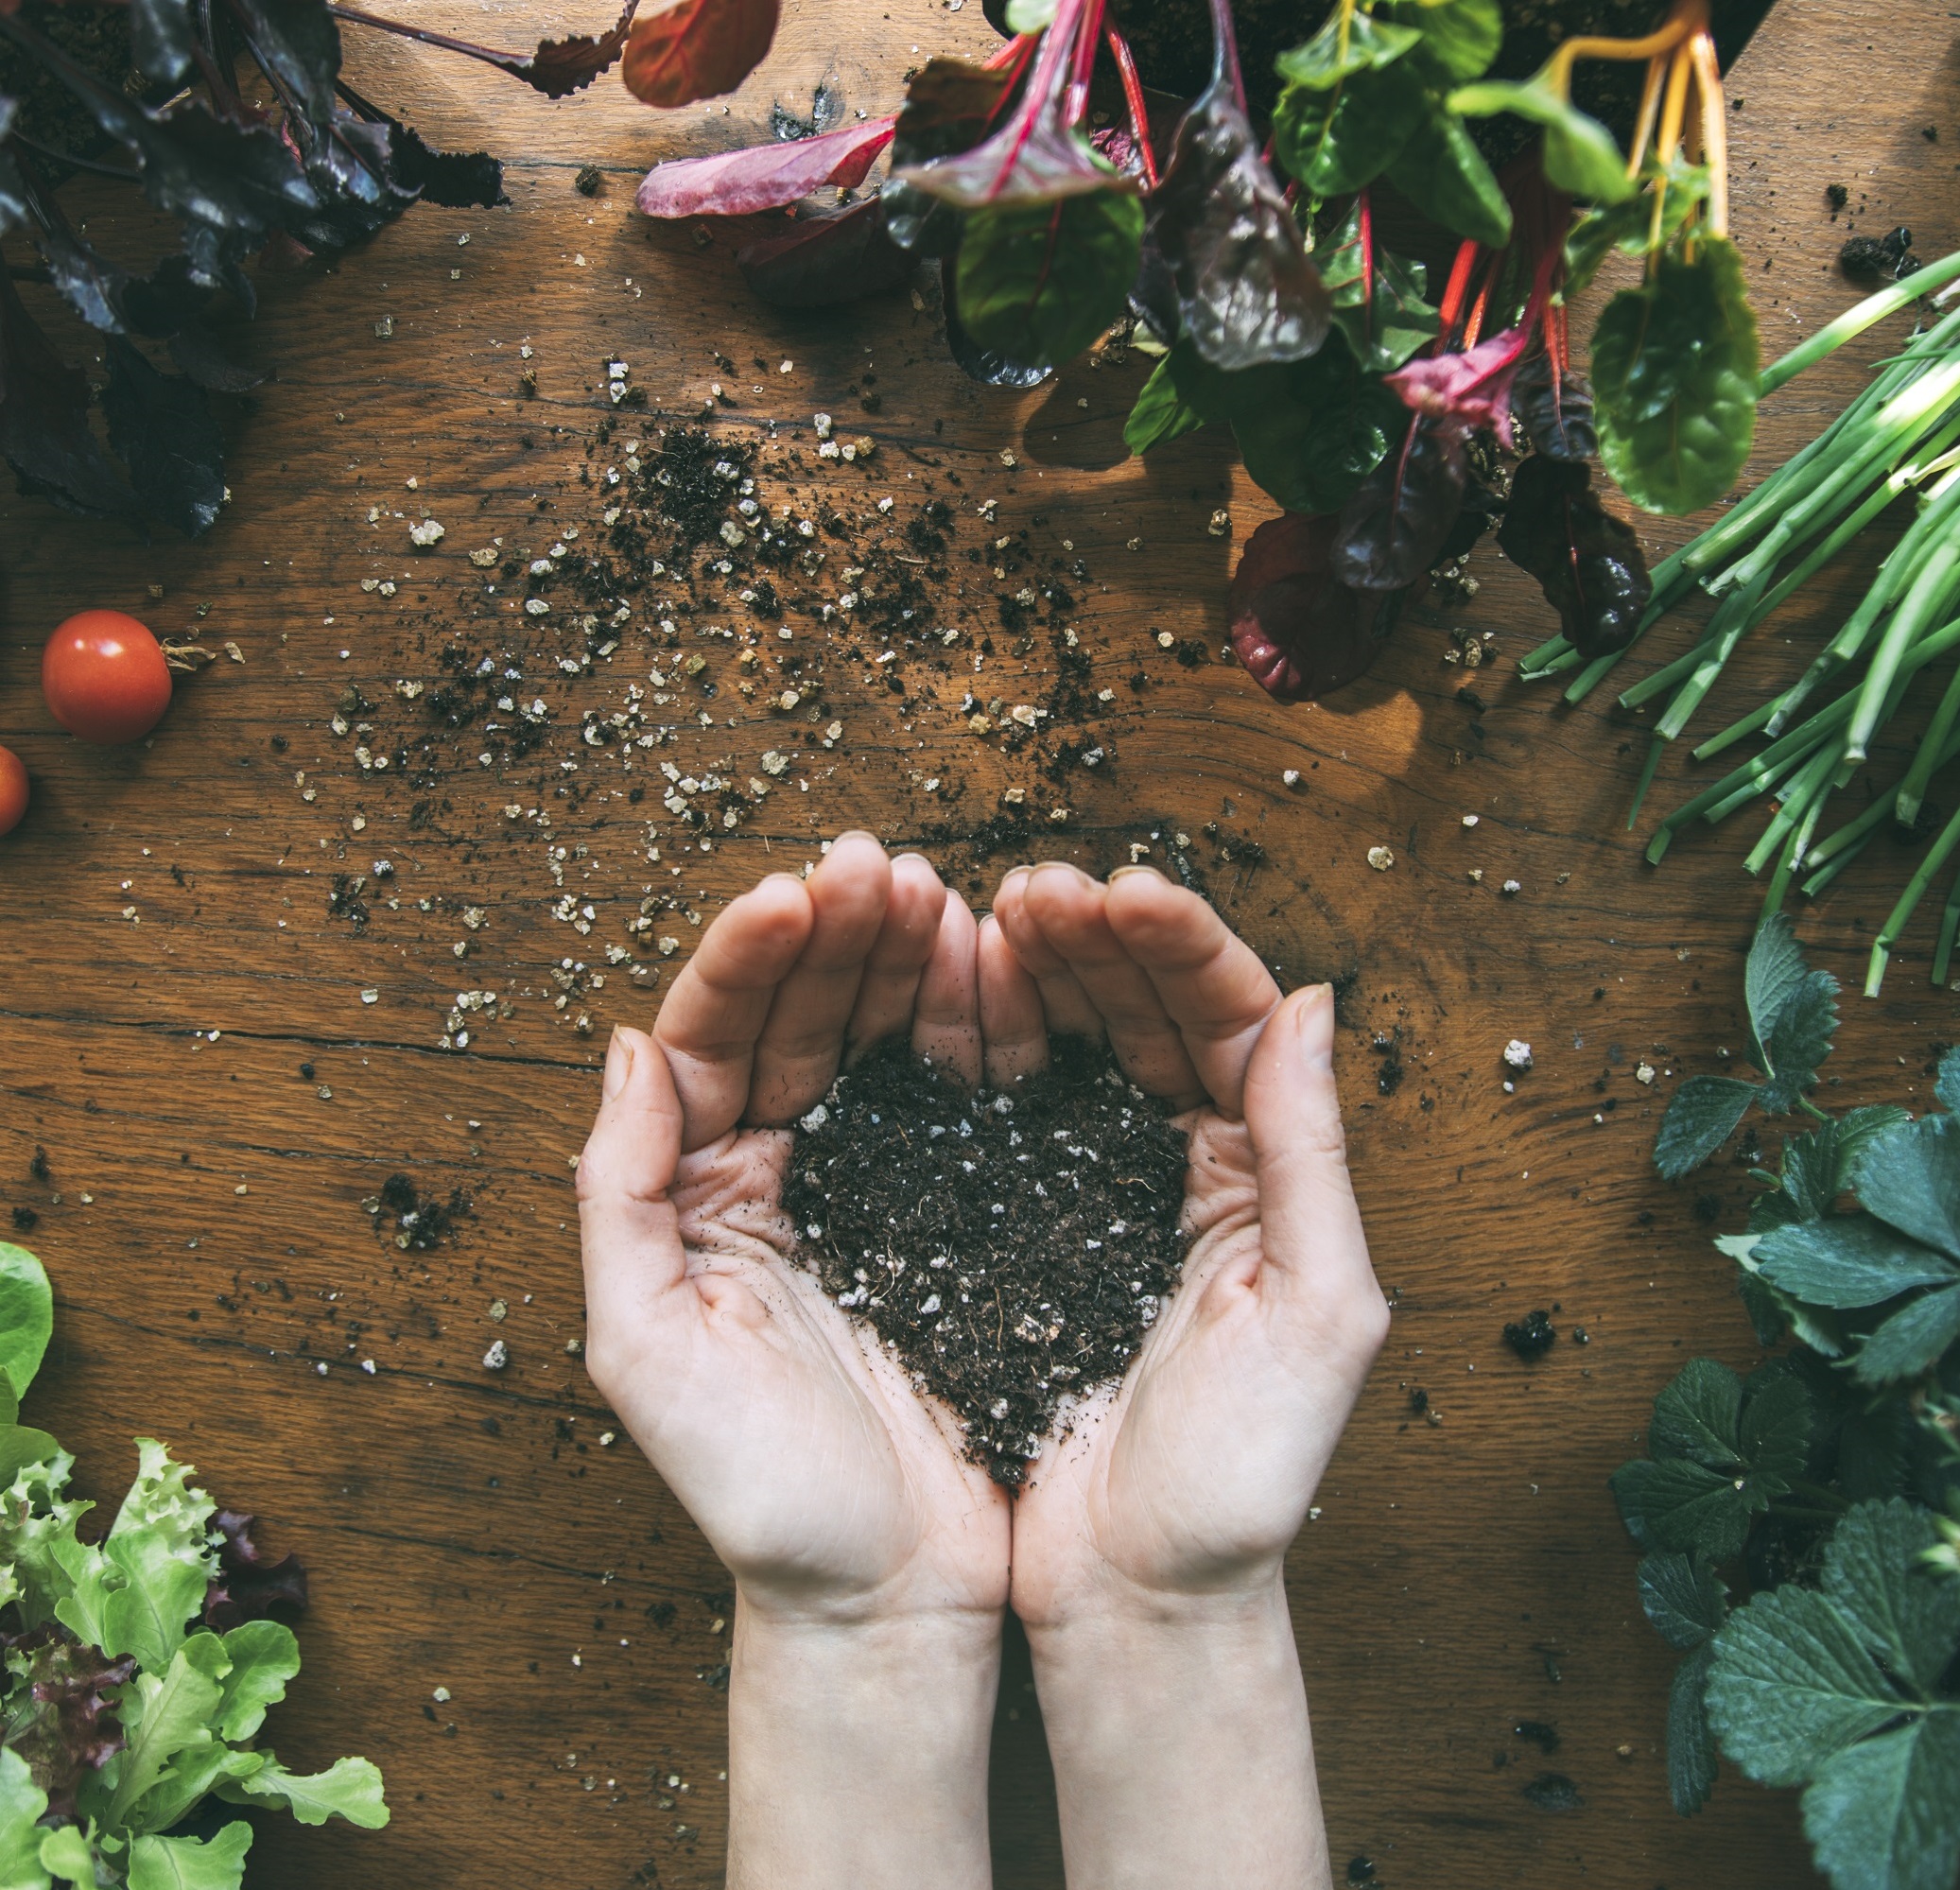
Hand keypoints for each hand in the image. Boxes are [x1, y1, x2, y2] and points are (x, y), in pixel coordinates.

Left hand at [575, 832, 1009, 1888]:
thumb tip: (626, 1046)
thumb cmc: (762, 1497)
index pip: (709, 1039)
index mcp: (690, 1195)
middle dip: (832, 934)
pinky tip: (982, 970)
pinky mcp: (941, 1210)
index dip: (749, 960)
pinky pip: (942, 1095)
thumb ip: (616, 1194)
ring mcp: (855, 1185)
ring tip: (934, 895)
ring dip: (894, 960)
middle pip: (790, 1017)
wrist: (889, 1595)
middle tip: (881, 867)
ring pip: (865, 1038)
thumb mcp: (648, 1351)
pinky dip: (959, 1027)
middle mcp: (764, 1173)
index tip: (799, 894)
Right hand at [993, 861, 1388, 1889]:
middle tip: (1033, 888)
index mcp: (1266, 1173)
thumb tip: (1317, 998)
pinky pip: (999, 1107)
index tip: (1122, 892)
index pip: (1233, 1020)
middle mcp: (1187, 1162)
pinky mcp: (1012, 1224)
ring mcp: (1095, 1187)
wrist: (1132, 1597)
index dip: (1181, 947)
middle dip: (1093, 938)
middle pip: (1145, 1011)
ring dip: (1032, 970)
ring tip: (979, 913)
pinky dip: (978, 1043)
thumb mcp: (1316, 1316)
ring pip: (1070, 1043)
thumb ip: (1317, 1154)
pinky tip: (947, 994)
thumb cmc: (1239, 1483)